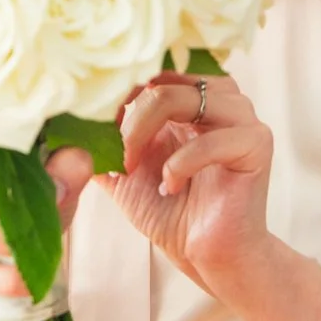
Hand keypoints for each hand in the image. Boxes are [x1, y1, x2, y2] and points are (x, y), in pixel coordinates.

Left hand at [96, 69, 275, 295]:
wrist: (207, 254)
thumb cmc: (171, 211)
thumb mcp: (123, 170)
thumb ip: (101, 141)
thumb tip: (63, 118)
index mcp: (190, 97)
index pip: (152, 67)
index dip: (119, 88)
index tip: (93, 119)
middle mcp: (218, 98)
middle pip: (161, 79)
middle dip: (127, 117)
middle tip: (116, 155)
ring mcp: (240, 118)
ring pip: (182, 98)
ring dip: (146, 132)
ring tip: (135, 167)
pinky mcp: (256, 144)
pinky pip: (210, 141)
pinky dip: (180, 164)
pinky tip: (170, 187)